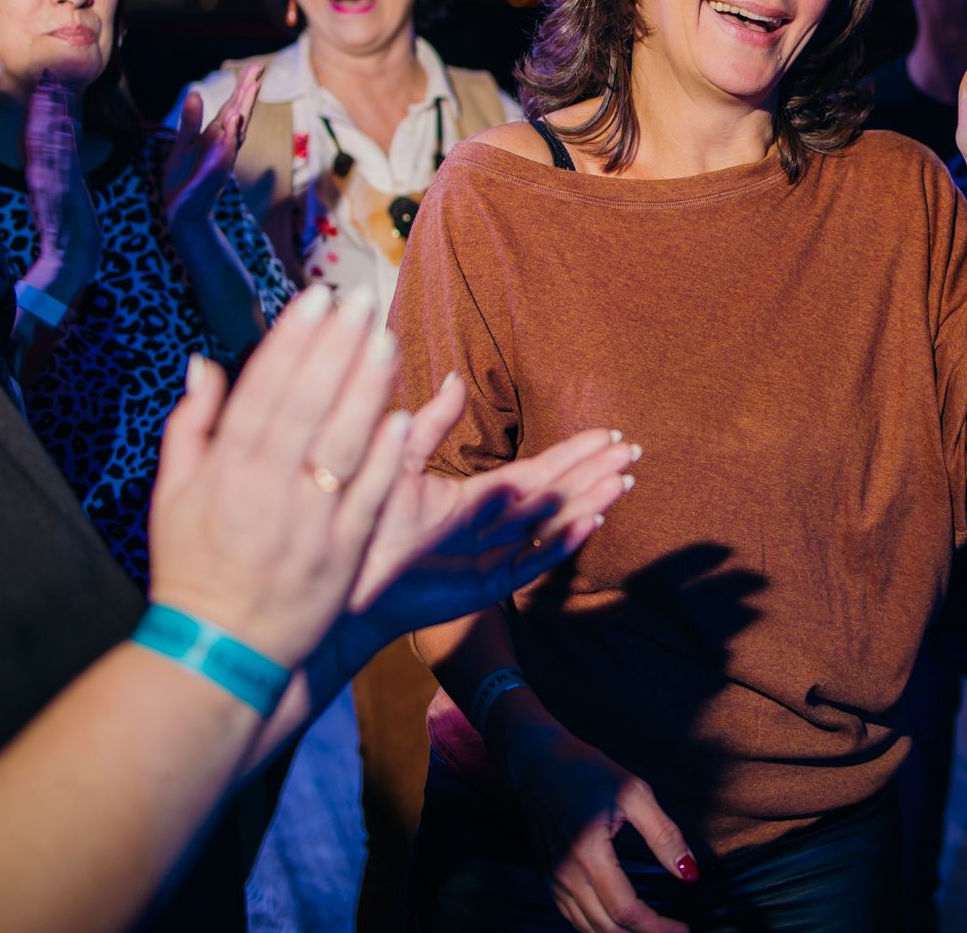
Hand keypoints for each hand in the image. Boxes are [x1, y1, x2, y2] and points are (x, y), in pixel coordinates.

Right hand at [25, 70, 100, 294]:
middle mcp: (43, 175)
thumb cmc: (69, 225)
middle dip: (46, 102)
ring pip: (48, 144)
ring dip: (51, 116)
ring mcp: (51, 186)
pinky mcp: (61, 198)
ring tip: (54, 89)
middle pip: (41, 132)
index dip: (44, 105)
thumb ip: (59, 164)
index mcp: (44, 171)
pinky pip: (61, 167)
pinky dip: (62, 146)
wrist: (72, 258)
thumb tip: (62, 138)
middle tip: (50, 72)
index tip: (49, 78)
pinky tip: (66, 126)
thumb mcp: (62, 188)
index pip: (41, 132)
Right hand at [147, 285, 406, 667]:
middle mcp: (267, 488)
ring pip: (342, 442)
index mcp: (225, 471)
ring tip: (386, 339)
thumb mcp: (171, 496)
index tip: (315, 298)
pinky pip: (367, 495)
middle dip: (335, 347)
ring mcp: (308, 520)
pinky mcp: (342, 552)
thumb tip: (204, 365)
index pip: (263, 390)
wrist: (218, 652)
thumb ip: (190, 427)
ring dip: (367, 387)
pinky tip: (404, 414)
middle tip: (361, 301)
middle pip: (307, 405)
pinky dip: (384, 455)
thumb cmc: (192, 569)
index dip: (291, 341)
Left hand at [164, 64, 261, 230]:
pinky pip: (222, 153)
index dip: (244, 87)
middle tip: (259, 69)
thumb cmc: (184, 178)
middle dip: (248, 92)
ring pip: (235, 131)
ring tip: (249, 90)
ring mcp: (221, 159)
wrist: (184, 213)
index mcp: (216, 135)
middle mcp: (224, 145)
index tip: (256, 67)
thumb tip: (196, 93)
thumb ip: (190, 121)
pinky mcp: (212, 174)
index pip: (234, 106)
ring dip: (242, 111)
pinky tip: (232, 122)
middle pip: (239, 114)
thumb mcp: (183, 145)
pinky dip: (228, 138)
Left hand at [346, 379, 636, 634]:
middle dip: (592, 474)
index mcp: (474, 499)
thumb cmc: (359, 519)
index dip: (572, 454)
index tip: (607, 436)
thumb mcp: (397, 458)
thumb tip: (455, 378)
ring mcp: (488, 559)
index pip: (536, 472)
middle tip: (632, 453)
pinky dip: (558, 543)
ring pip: (549, 527)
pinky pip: (527, 564)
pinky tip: (589, 521)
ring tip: (622, 482)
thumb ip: (431, 424)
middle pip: (553, 496)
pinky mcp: (480, 588)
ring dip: (586, 503)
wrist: (335, 574)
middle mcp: (488, 528)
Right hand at [498, 718, 694, 932]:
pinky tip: (618, 922)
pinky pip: (572, 916)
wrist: (536, 761)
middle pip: (606, 928)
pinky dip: (597, 927)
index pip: (626, 910)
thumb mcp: (634, 793)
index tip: (683, 928)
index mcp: (588, 852)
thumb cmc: (586, 770)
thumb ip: (664, 835)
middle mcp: (565, 873)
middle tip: (672, 931)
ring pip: (586, 928)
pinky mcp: (546, 876)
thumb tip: (690, 873)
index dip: (657, 927)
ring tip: (651, 930)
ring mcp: (552, 878)